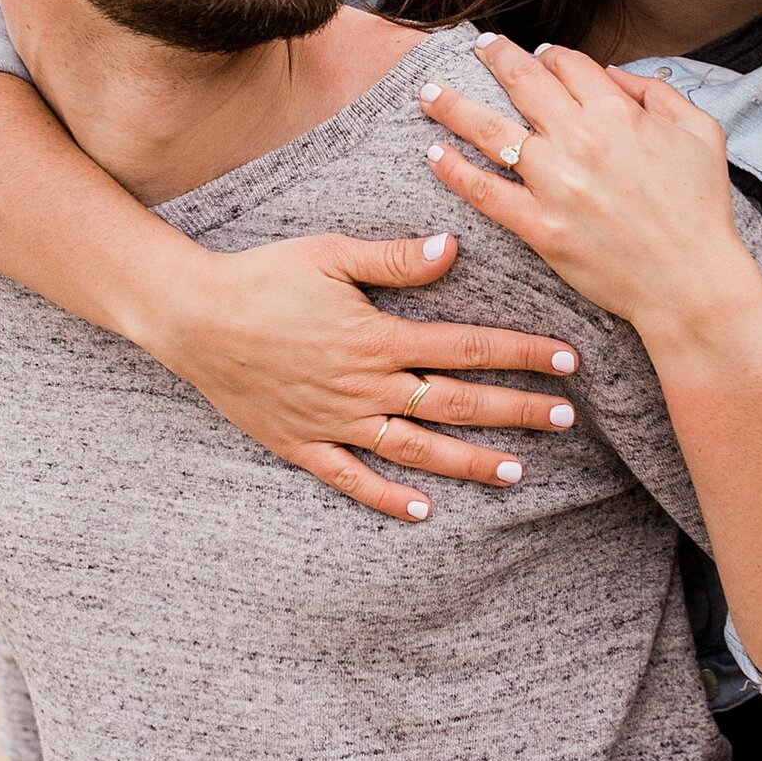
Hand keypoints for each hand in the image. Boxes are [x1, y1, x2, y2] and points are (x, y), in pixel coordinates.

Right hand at [150, 227, 583, 523]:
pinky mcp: (303, 445)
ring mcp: (335, 422)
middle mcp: (365, 386)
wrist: (194, 317)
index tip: (566, 361)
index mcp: (378, 337)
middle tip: (565, 419)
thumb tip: (453, 248)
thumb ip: (394, 258)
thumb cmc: (264, 275)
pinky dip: (388, 499)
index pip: (466, 347)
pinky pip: (353, 480)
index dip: (520, 353)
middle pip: (454, 403)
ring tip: (517, 470)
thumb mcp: (330, 253)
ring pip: (416, 450)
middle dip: (514, 410)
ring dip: (469, 462)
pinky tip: (424, 512)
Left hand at [419, 37, 761, 350]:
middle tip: (476, 46)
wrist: (691, 285)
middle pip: (521, 82)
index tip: (540, 55)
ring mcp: (555, 185)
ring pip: (490, 131)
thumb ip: (657, 92)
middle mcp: (579, 141)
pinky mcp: (540, 228)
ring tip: (428, 92)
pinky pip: (485, 193)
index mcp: (616, 114)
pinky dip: (454, 171)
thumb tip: (613, 74)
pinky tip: (434, 154)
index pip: (568, 63)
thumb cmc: (701, 207)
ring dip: (453, 106)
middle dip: (494, 57)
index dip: (552, 54)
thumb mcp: (701, 131)